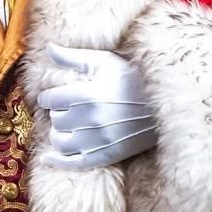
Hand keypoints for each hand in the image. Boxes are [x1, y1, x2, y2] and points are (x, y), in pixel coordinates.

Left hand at [38, 43, 158, 168]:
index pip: (52, 100)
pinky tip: (46, 158)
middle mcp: (92, 119)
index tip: (49, 97)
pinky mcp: (108, 155)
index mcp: (89, 94)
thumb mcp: (105, 61)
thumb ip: (73, 57)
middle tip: (66, 109)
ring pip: (61, 142)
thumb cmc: (133, 77)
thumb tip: (48, 48)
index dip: (47, 97)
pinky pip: (75, 163)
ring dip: (58, 134)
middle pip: (56, 120)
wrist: (165, 101)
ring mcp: (100, 140)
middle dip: (57, 113)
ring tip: (64, 128)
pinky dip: (57, 162)